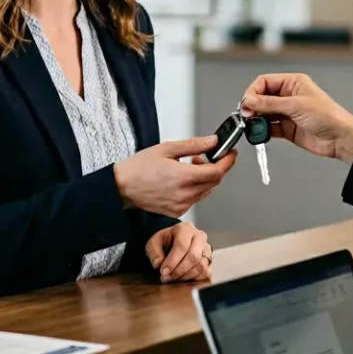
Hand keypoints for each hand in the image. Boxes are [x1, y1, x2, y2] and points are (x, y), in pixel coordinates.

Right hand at [113, 135, 233, 217]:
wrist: (122, 187)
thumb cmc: (139, 167)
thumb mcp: (167, 148)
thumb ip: (194, 145)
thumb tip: (213, 141)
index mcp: (183, 177)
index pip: (217, 172)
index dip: (227, 161)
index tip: (230, 153)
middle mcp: (184, 194)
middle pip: (214, 181)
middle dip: (215, 167)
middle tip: (204, 156)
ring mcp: (181, 205)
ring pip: (206, 191)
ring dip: (204, 177)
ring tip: (189, 167)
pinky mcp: (177, 212)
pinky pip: (195, 199)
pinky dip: (195, 188)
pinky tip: (182, 180)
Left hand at [145, 222, 212, 282]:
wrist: (173, 241)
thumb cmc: (165, 241)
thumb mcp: (154, 242)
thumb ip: (154, 252)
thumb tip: (159, 264)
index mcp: (185, 229)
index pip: (182, 246)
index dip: (172, 261)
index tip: (163, 272)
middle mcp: (199, 237)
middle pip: (194, 257)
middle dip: (179, 270)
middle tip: (167, 277)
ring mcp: (207, 249)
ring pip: (201, 266)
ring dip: (186, 276)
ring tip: (173, 278)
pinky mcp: (209, 260)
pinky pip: (206, 272)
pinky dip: (195, 279)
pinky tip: (183, 278)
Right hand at [240, 73, 352, 163]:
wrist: (341, 139)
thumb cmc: (329, 116)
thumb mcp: (296, 105)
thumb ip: (270, 103)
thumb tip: (250, 100)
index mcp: (293, 83)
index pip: (264, 82)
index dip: (253, 91)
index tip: (247, 103)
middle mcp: (288, 96)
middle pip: (261, 97)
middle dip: (252, 106)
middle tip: (246, 114)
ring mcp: (287, 113)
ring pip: (263, 113)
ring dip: (256, 119)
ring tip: (252, 124)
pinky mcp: (286, 128)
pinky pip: (268, 127)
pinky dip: (262, 130)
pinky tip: (260, 132)